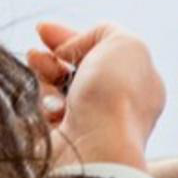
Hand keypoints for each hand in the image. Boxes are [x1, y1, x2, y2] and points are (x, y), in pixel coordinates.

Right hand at [28, 20, 168, 169]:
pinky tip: (51, 109)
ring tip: (38, 70)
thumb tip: (72, 49)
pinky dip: (45, 106)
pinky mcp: (67, 143)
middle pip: (78, 71)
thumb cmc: (116, 95)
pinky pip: (46, 115)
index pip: (104, 53)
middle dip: (53, 57)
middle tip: (35, 54)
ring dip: (46, 76)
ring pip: (58, 92)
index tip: (43, 30)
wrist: (96, 148)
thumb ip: (105, 33)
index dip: (74, 38)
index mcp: (142, 83)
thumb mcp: (124, 43)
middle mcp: (120, 105)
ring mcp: (93, 126)